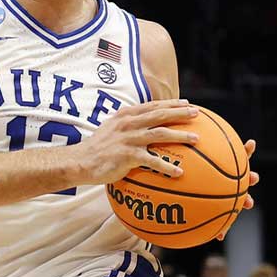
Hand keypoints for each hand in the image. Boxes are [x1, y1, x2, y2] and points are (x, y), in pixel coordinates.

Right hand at [81, 100, 201, 183]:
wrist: (80, 161)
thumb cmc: (97, 148)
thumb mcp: (110, 129)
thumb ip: (126, 124)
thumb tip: (143, 126)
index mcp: (126, 115)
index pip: (153, 105)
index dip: (171, 103)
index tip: (187, 103)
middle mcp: (129, 124)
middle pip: (161, 115)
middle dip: (181, 113)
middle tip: (197, 114)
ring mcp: (129, 139)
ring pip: (161, 134)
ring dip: (181, 136)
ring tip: (196, 139)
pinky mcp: (128, 156)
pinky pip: (153, 161)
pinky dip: (167, 167)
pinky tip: (179, 173)